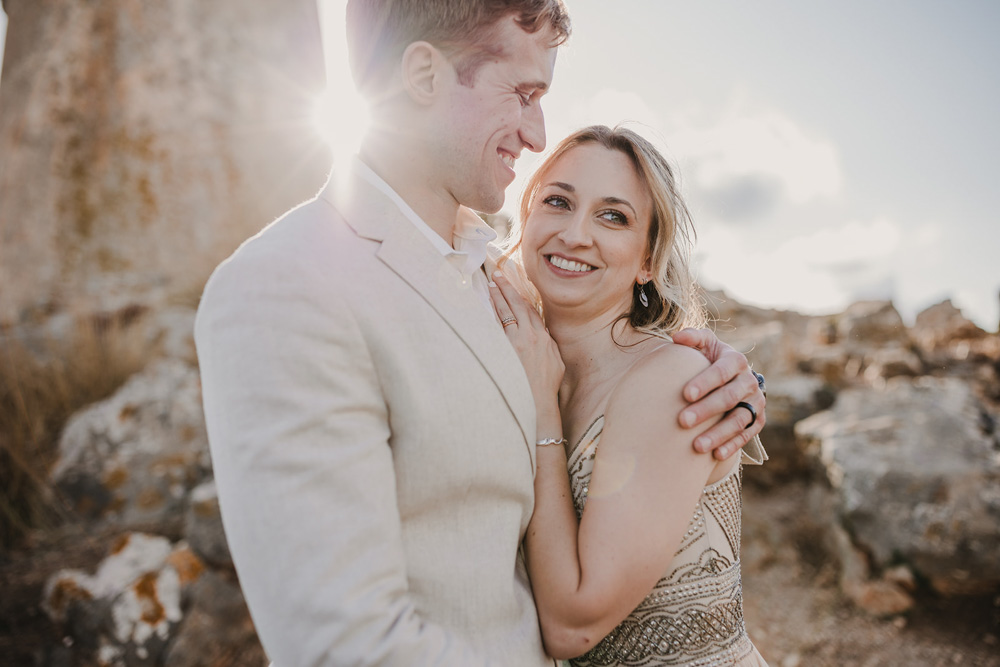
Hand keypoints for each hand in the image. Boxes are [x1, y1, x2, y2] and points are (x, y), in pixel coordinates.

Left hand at [489, 271, 563, 415]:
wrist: (537, 401)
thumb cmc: (547, 385)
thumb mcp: (555, 361)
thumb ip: (548, 345)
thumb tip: (543, 335)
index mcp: (543, 338)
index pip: (531, 311)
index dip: (521, 297)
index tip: (514, 287)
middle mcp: (530, 336)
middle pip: (517, 306)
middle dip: (507, 289)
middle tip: (497, 276)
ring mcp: (516, 343)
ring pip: (505, 314)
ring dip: (497, 298)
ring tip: (489, 285)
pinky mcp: (505, 350)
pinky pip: (497, 328)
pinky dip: (491, 315)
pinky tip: (485, 306)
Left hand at [671, 328, 766, 459]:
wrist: (731, 377)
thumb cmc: (708, 359)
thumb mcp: (704, 345)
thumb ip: (692, 338)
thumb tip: (677, 337)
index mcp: (736, 360)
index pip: (721, 371)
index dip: (705, 382)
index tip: (685, 394)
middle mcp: (749, 381)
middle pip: (729, 397)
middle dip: (706, 410)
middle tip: (682, 421)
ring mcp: (756, 402)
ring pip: (739, 419)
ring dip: (718, 433)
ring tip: (697, 446)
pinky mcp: (758, 420)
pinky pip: (747, 435)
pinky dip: (732, 445)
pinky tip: (715, 455)